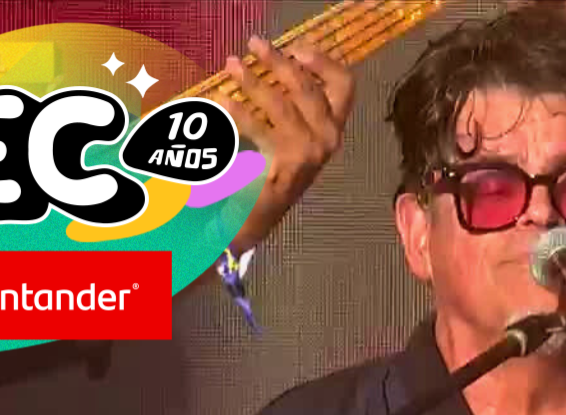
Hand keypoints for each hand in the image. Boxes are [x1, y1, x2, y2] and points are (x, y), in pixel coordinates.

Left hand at [216, 36, 354, 252]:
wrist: (257, 218)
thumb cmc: (270, 169)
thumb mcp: (290, 134)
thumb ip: (291, 101)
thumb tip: (274, 58)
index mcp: (333, 127)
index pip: (343, 85)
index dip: (322, 60)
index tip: (295, 47)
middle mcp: (328, 139)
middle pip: (307, 88)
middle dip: (279, 62)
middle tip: (254, 46)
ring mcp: (308, 154)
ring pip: (280, 104)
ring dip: (253, 81)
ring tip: (232, 66)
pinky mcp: (285, 166)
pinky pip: (258, 129)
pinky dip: (237, 112)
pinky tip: (221, 100)